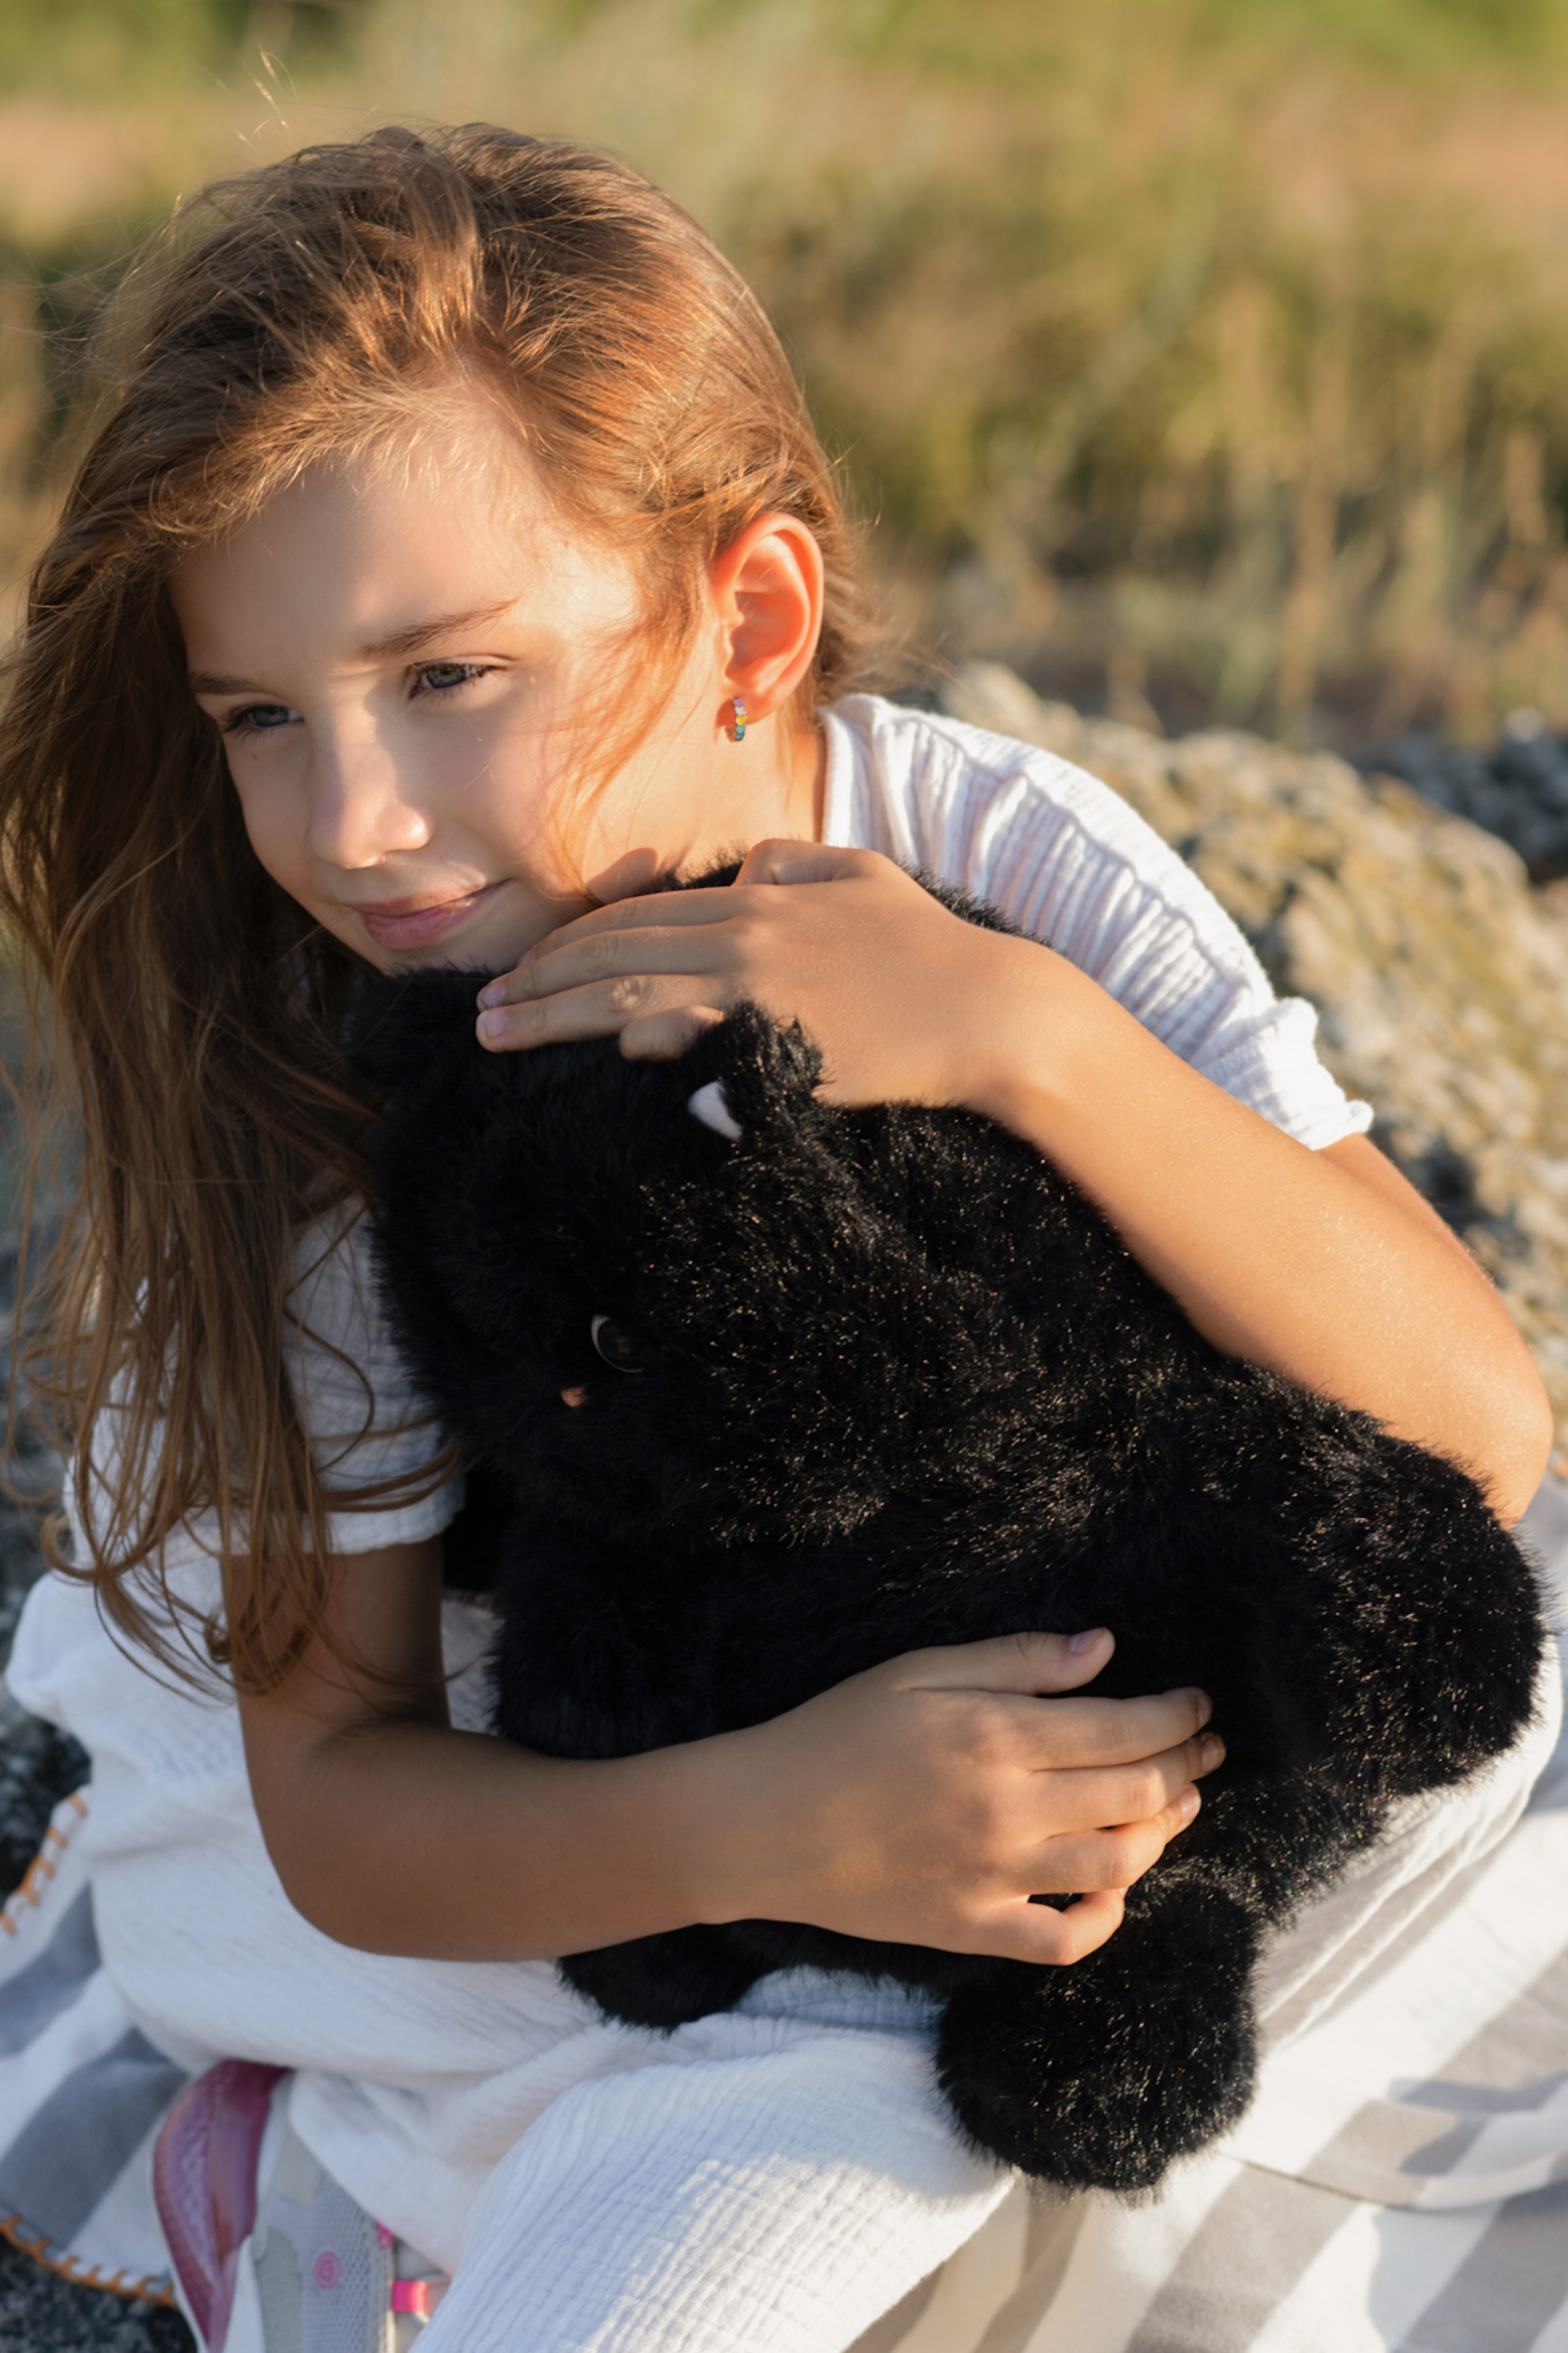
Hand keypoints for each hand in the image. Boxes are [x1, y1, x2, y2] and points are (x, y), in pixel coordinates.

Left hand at [475, 840, 1059, 1109]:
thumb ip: (798, 861)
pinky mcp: (782, 1033)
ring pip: (630, 988)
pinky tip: (593, 1045)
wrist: (990, 1011)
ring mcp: (761, 982)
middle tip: (481, 1011)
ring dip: (553, 1013)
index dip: (568, 941)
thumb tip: (747, 866)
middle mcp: (747, 931)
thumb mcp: (864, 875)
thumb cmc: (931, 951)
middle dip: (537, 980)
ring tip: (498, 1035)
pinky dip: (637, 1030)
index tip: (522, 971)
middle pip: (615, 949)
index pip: (637, 916)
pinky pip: (692, 1029)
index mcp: (760, 896)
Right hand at [682, 1629, 1221, 1965]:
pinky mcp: (974, 1929)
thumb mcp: (921, 1668)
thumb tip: (1105, 1650)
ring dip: (1162, 1833)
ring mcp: (995, 1877)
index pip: (1126, 1728)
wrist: (761, 1824)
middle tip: (1205, 1749)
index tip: (1198, 1702)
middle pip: (1137, 1795)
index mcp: (996, 1735)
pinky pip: (1065, 1940)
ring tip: (1174, 1806)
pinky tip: (1113, 1889)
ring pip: (1119, 1866)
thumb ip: (1018, 1660)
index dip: (1178, 1715)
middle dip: (1187, 1766)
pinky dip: (1104, 1918)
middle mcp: (1009, 1810)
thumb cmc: (836, 1732)